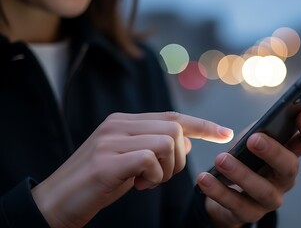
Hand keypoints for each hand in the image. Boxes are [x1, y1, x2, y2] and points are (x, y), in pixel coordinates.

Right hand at [31, 112, 233, 227]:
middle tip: (160, 176)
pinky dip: (153, 177)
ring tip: (145, 182)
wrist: (57, 203)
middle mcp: (118, 124)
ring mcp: (111, 140)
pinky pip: (151, 159)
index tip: (226, 133)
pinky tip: (136, 186)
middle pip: (175, 128)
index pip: (172, 116)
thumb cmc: (97, 184)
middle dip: (179, 158)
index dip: (202, 124)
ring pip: (167, 142)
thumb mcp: (131, 163)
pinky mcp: (107, 160)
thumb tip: (186, 142)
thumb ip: (155, 148)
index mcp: (123, 122)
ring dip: (166, 169)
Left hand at [196, 110, 300, 227]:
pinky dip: (219, 191)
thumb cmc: (244, 158)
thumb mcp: (251, 139)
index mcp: (289, 154)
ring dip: (242, 174)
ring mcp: (270, 198)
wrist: (226, 192)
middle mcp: (285, 178)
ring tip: (221, 160)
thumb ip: (260, 128)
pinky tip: (205, 179)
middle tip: (254, 139)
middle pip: (290, 166)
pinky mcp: (250, 214)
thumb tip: (265, 118)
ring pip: (263, 190)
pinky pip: (236, 205)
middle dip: (273, 152)